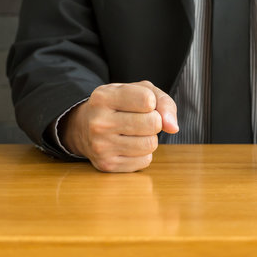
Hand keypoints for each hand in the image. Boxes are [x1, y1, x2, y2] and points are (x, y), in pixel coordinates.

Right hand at [59, 80, 178, 171]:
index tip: (142, 103)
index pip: (147, 100)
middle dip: (154, 121)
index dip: (152, 102)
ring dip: (150, 138)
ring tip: (134, 132)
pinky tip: (129, 145)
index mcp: (103, 97)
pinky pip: (145, 161)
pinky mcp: (107, 165)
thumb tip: (173, 127)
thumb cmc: (118, 105)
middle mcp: (99, 122)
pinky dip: (143, 153)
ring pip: (150, 144)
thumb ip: (163, 102)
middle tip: (141, 120)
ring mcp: (101, 146)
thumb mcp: (138, 91)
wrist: (83, 127)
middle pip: (153, 123)